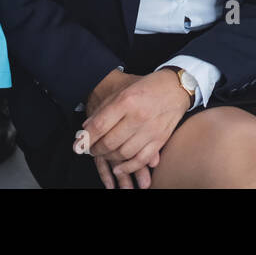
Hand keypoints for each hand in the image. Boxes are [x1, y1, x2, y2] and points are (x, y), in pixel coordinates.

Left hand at [80, 70, 189, 188]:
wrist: (177, 87)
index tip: (78, 146)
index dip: (86, 138)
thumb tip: (86, 128)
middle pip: (110, 142)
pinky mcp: (160, 139)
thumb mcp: (123, 90)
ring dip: (110, 158)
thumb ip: (104, 108)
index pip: (100, 125)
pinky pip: (141, 160)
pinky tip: (118, 167)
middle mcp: (138, 116)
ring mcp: (150, 129)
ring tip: (105, 154)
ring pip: (123, 153)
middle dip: (96, 149)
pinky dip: (127, 167)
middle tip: (91, 150)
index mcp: (126, 100)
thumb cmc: (147, 87)